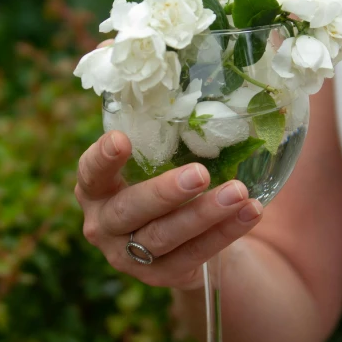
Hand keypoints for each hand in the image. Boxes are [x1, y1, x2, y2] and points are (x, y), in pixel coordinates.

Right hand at [75, 130, 262, 290]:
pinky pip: (194, 255)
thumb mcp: (149, 157)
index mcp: (95, 189)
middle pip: (129, 211)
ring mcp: (128, 255)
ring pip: (165, 237)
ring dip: (204, 214)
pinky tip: (250, 212)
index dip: (102, 159)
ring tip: (238, 192)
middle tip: (200, 173)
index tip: (121, 139)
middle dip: (165, 192)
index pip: (90, 172)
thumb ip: (150, 125)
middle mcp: (103, 224)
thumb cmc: (158, 180)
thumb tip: (158, 66)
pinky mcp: (159, 274)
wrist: (173, 239)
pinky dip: (225, 233)